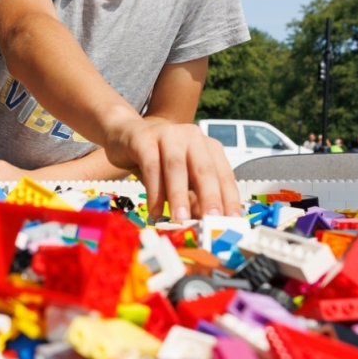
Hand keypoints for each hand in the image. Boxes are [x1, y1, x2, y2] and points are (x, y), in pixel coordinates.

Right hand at [104, 116, 239, 218]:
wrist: (126, 135)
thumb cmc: (158, 161)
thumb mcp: (180, 181)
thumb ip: (193, 198)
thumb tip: (205, 223)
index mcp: (208, 147)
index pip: (223, 175)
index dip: (229, 199)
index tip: (232, 221)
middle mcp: (192, 138)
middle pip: (203, 169)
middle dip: (209, 196)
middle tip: (212, 220)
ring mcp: (168, 135)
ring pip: (176, 167)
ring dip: (179, 195)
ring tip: (181, 219)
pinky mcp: (144, 139)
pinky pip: (151, 166)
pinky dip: (154, 191)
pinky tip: (154, 210)